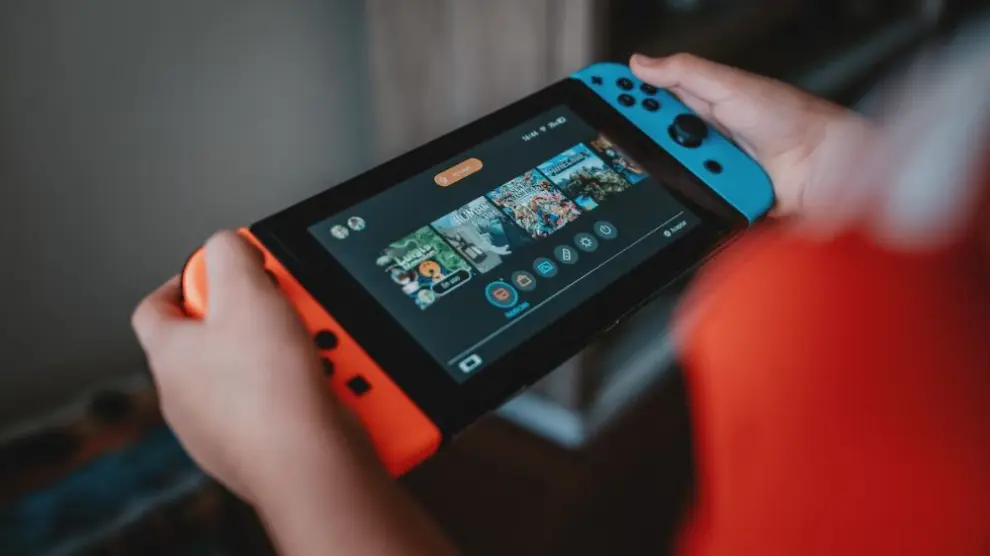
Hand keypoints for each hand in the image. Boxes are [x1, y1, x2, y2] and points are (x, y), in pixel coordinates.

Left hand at [132, 230, 366, 502]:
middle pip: (224, 336)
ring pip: (262, 370)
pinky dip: (313, 388)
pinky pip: (289, 404)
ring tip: (322, 346)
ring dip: (297, 350)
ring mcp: (227, 427)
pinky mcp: (265, 448)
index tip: (225, 271)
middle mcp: (190, 397)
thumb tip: (226, 246)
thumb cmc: (270, 390)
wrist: (310, 463)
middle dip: (265, 315)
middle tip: (290, 306)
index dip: (190, 280)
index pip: (158, 307)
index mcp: (170, 357)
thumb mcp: (247, 290)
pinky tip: (334, 383)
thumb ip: (230, 253)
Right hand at [631, 53, 876, 218]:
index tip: (593, 91)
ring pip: (667, 169)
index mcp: (701, 102)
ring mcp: (706, 167)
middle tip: (623, 131)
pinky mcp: (715, 196)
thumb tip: (642, 63)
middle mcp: (700, 134)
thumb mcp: (730, 86)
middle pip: (650, 135)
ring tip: (700, 157)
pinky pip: (688, 196)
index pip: (648, 95)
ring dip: (675, 164)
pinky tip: (705, 181)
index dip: (621, 94)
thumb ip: (685, 73)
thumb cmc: (793, 120)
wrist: (825, 168)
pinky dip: (690, 191)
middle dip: (639, 134)